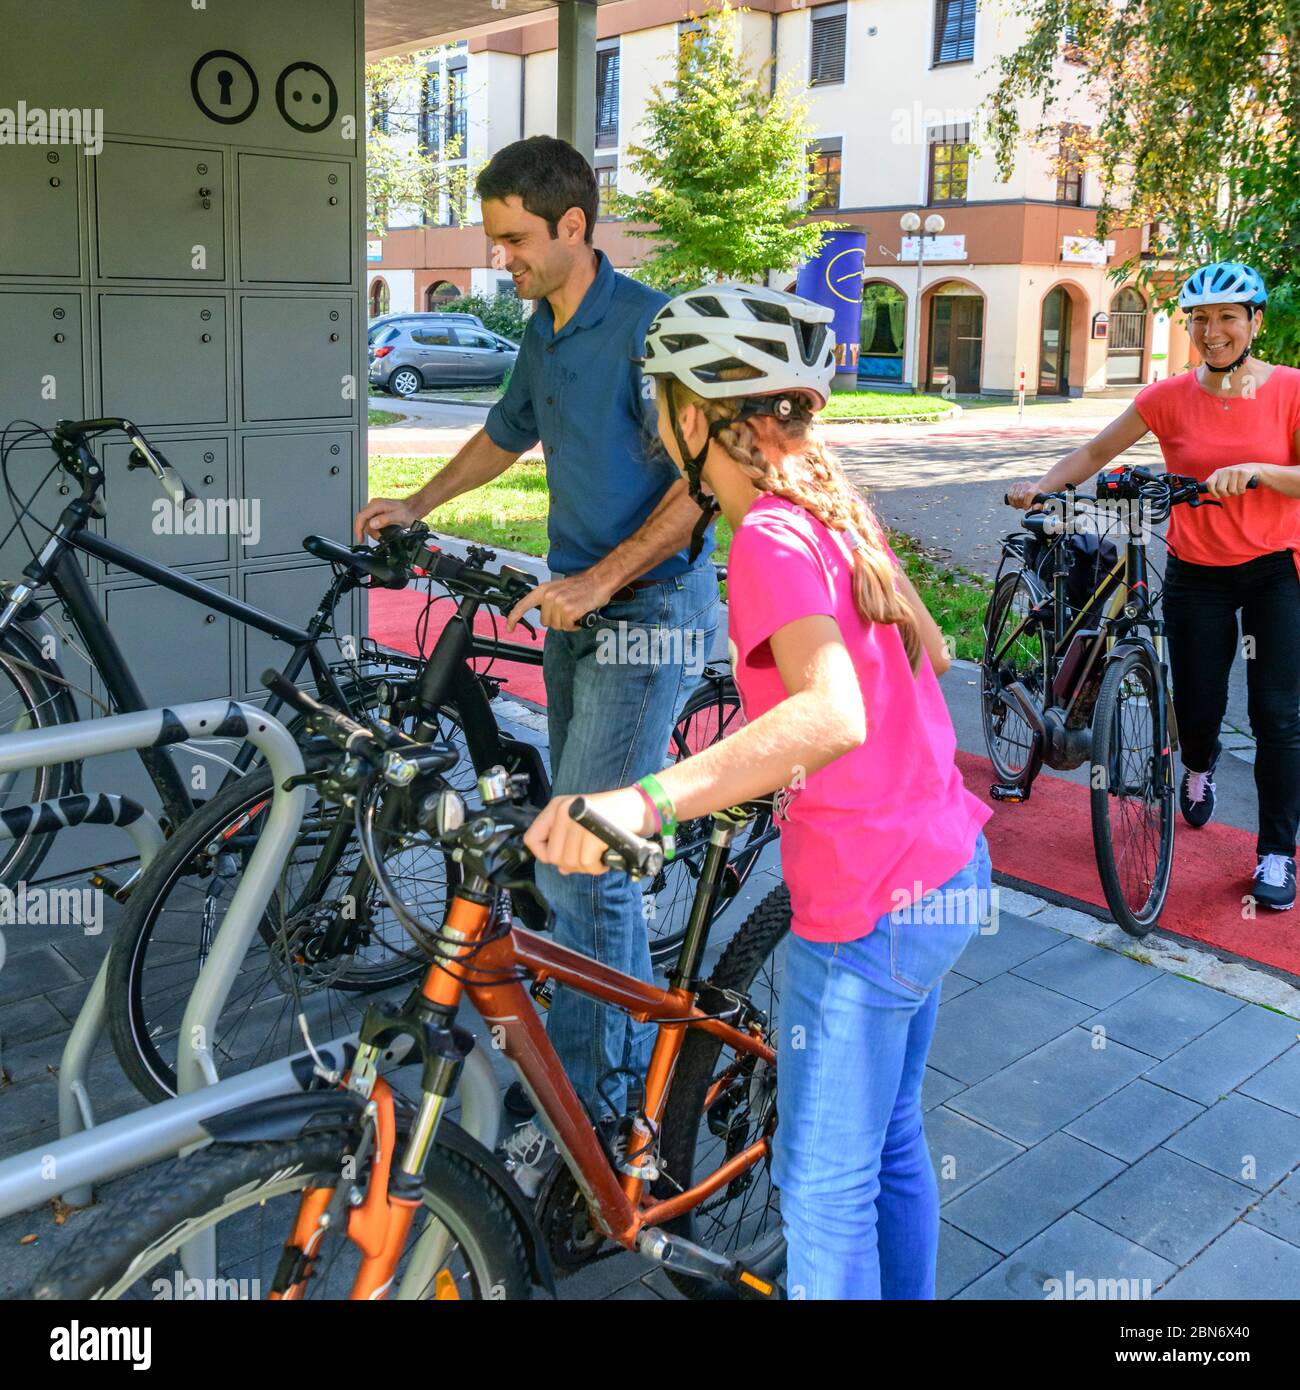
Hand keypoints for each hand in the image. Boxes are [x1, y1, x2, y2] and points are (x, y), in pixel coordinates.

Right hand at [355, 496, 420, 540]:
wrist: (413, 509)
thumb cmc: (408, 512)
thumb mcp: (398, 517)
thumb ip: (385, 520)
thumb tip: (372, 524)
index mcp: (376, 505)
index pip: (361, 517)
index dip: (358, 529)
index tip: (360, 539)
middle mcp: (373, 505)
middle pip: (363, 522)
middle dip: (370, 532)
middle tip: (380, 538)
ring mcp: (375, 509)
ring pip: (367, 524)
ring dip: (374, 532)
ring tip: (384, 534)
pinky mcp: (377, 513)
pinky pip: (371, 523)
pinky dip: (376, 530)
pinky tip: (383, 532)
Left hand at [505, 572, 614, 632]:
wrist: (598, 581)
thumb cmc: (581, 587)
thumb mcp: (558, 590)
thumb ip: (547, 601)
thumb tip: (544, 617)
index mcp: (543, 590)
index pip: (523, 605)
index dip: (514, 618)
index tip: (509, 628)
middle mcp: (548, 596)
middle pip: (545, 622)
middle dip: (557, 621)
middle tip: (568, 611)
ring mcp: (558, 603)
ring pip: (557, 626)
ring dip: (567, 623)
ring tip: (575, 611)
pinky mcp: (569, 610)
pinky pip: (568, 627)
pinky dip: (575, 625)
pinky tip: (580, 615)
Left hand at [523, 788, 654, 875]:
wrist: (641, 807)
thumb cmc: (613, 817)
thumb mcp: (583, 824)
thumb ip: (567, 843)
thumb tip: (560, 867)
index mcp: (557, 807)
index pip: (531, 839)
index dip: (543, 855)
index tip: (561, 858)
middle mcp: (562, 811)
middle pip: (552, 857)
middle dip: (572, 864)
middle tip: (589, 857)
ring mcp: (576, 821)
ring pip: (570, 862)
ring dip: (588, 866)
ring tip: (600, 854)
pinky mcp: (591, 833)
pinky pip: (587, 863)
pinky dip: (598, 866)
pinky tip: (606, 856)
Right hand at [1005, 480, 1044, 510]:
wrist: (1033, 489)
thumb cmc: (1037, 498)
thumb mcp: (1040, 502)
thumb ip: (1039, 506)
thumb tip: (1034, 508)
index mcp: (1035, 487)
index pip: (1028, 494)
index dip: (1026, 503)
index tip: (1026, 508)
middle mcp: (1027, 484)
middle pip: (1019, 497)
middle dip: (1020, 505)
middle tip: (1022, 507)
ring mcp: (1019, 484)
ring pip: (1014, 497)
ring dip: (1015, 504)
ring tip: (1019, 505)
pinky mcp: (1014, 485)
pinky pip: (1009, 495)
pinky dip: (1011, 501)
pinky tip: (1014, 503)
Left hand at [1203, 465, 1259, 498]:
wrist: (1252, 469)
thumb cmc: (1235, 477)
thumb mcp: (1224, 478)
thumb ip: (1216, 484)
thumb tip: (1204, 492)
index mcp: (1217, 473)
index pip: (1209, 483)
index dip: (1212, 492)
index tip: (1217, 496)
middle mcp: (1225, 471)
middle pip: (1221, 489)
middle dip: (1226, 494)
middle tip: (1230, 492)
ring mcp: (1234, 471)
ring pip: (1231, 491)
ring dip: (1235, 493)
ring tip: (1238, 488)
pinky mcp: (1243, 473)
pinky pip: (1240, 489)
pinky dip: (1242, 491)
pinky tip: (1243, 487)